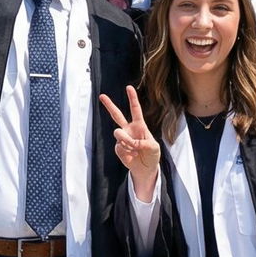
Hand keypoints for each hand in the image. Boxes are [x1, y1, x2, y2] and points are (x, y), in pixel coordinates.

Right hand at [99, 86, 160, 201]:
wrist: (145, 168)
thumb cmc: (152, 155)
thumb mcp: (154, 148)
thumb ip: (144, 143)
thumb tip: (131, 143)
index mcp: (139, 125)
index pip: (135, 110)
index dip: (132, 98)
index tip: (128, 87)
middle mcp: (129, 129)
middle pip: (117, 115)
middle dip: (109, 105)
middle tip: (101, 96)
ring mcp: (122, 139)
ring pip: (118, 133)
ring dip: (126, 141)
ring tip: (134, 149)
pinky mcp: (118, 148)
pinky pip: (119, 146)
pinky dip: (127, 151)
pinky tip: (132, 155)